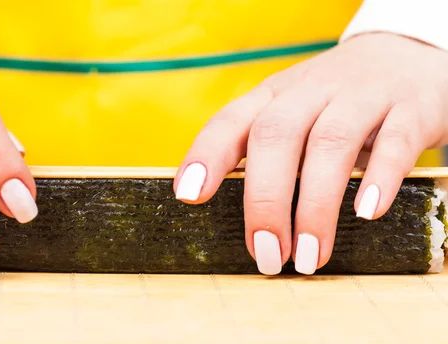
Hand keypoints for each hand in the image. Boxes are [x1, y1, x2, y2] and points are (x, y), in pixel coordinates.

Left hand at [174, 32, 447, 274]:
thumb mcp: (291, 112)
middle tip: (266, 254)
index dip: (206, 156)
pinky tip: (367, 213)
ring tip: (308, 255)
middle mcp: (311, 91)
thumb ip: (263, 152)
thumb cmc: (334, 100)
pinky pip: (394, 140)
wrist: (406, 54)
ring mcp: (361, 96)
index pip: (230, 121)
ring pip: (330, 143)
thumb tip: (244, 219)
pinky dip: (379, 177)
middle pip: (275, 135)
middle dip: (264, 200)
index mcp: (274, 96)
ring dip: (315, 205)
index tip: (189, 197)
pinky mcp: (410, 108)